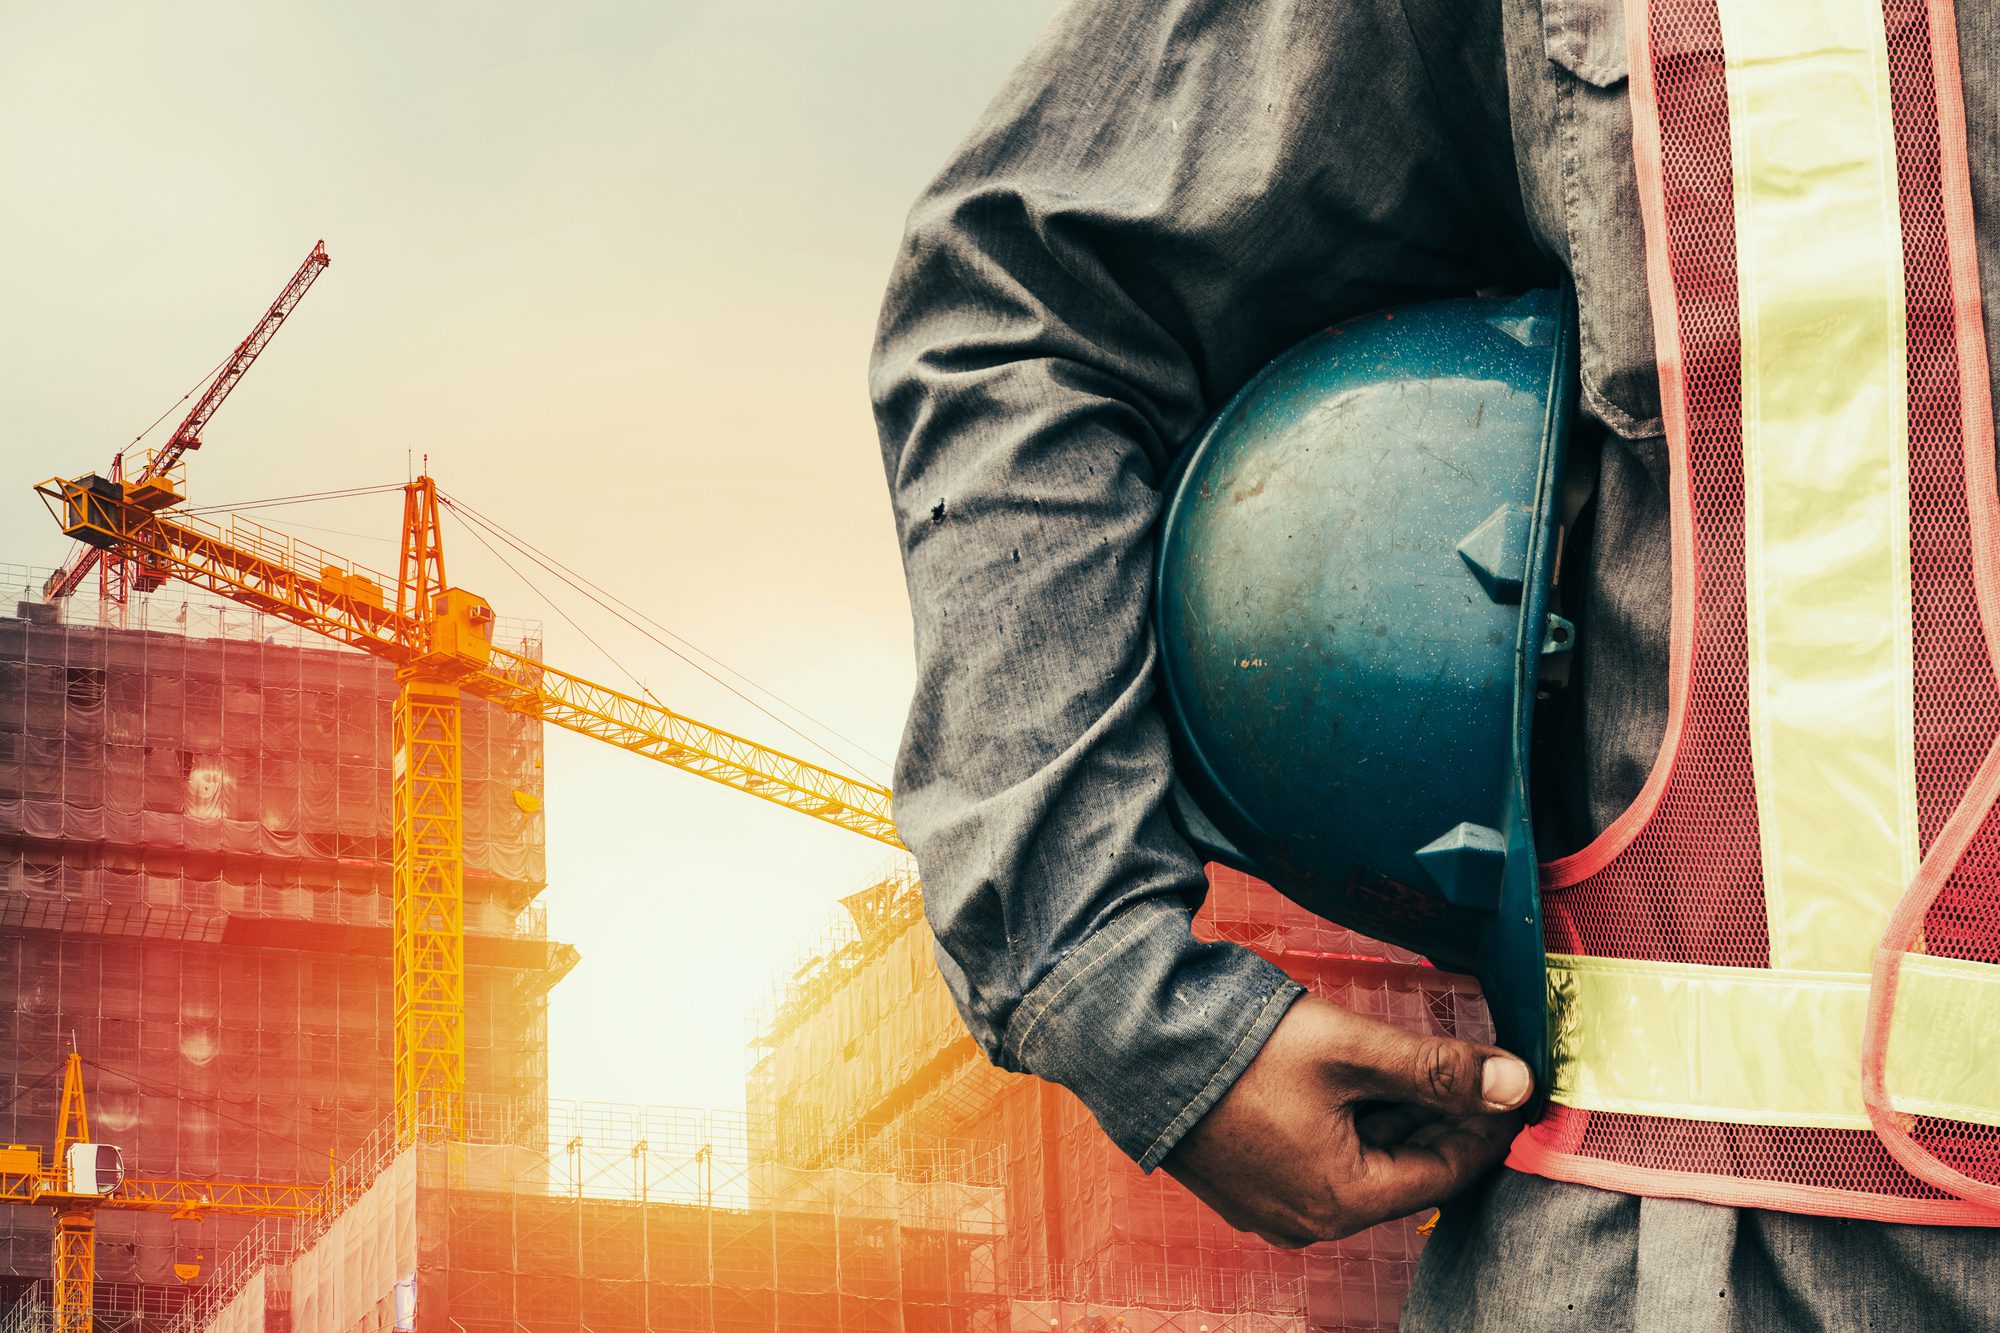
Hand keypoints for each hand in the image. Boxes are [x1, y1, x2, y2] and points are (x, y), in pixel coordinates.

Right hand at [1161, 993, 1531, 1245]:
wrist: (1130, 1041)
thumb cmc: (1236, 1050)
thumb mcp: (1350, 1050)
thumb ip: (1436, 1068)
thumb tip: (1516, 1084)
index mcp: (1339, 1201)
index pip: (1444, 1172)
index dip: (1487, 1126)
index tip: (1517, 1087)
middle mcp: (1304, 1218)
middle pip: (1400, 1169)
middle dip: (1440, 1118)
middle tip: (1475, 1068)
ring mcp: (1266, 1203)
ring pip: (1358, 1161)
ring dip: (1393, 1116)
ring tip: (1420, 1064)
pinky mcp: (1240, 1177)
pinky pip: (1315, 1157)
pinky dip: (1347, 1122)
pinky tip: (1357, 1077)